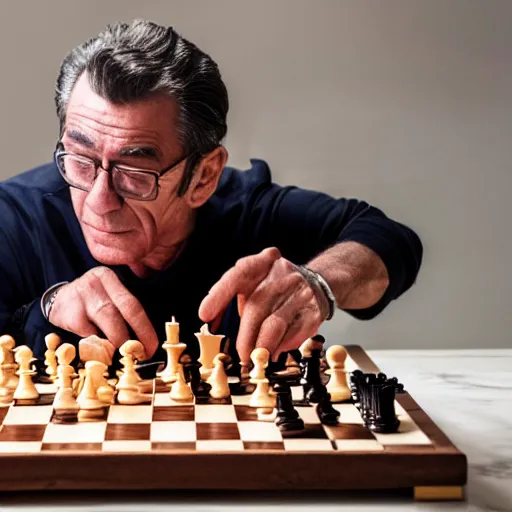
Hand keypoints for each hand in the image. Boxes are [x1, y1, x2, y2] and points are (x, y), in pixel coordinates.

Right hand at [49, 267, 157, 357]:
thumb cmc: (91, 301)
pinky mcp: (68, 313)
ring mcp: (81, 297)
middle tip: (140, 355)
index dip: (145, 328)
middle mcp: (96, 283)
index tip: (152, 346)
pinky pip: (89, 334)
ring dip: (118, 343)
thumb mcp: (107, 295)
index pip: (133, 304)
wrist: (55, 300)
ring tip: (123, 355)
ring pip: (108, 324)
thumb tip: (144, 338)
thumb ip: (123, 309)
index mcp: (110, 278)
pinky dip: (97, 344)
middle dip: (135, 337)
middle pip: (124, 311)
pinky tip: (99, 347)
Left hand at [198, 247, 327, 362]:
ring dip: (261, 345)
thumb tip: (210, 322)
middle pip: (256, 307)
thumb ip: (230, 298)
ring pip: (275, 324)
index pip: (238, 274)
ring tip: (255, 358)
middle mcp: (281, 275)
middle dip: (245, 336)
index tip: (204, 314)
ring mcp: (299, 292)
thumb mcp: (252, 283)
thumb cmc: (275, 287)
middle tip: (240, 353)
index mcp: (261, 265)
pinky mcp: (312, 311)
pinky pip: (294, 333)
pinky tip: (275, 352)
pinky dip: (281, 346)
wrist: (317, 283)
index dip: (219, 294)